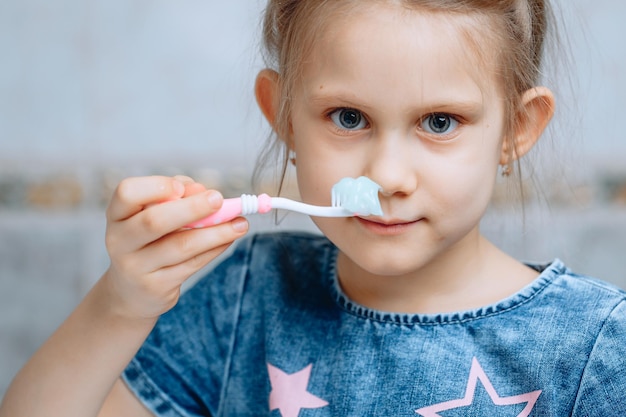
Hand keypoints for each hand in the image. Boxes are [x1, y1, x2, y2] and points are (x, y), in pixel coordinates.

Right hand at [102, 175, 247, 319]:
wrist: (131, 292)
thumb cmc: (148, 241)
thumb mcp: (153, 215)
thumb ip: (177, 197)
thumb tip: (203, 191)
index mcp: (117, 215)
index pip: (127, 192)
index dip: (156, 187)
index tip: (182, 187)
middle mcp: (120, 241)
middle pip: (154, 221)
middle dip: (192, 208)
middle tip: (219, 199)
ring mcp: (136, 267)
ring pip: (181, 246)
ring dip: (216, 232)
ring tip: (240, 223)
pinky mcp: (156, 287)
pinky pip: (192, 264)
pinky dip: (215, 248)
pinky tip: (230, 238)